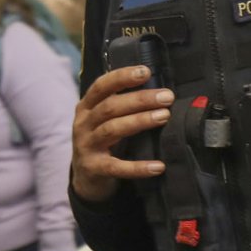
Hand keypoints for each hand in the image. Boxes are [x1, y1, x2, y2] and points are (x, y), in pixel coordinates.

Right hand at [71, 65, 172, 201]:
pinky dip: (138, 167)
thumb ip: (122, 105)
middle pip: (110, 107)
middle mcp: (84, 124)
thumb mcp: (105, 120)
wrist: (86, 178)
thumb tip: (158, 91)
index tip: (146, 72)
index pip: (102, 86)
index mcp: (86, 107)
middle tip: (166, 97)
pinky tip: (158, 166)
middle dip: (140, 99)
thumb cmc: (102, 141)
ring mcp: (87, 146)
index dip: (122, 77)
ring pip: (112, 130)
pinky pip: (117, 167)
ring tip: (164, 117)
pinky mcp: (94, 168)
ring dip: (140, 121)